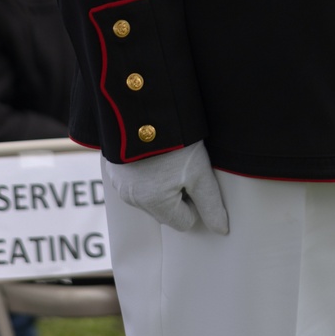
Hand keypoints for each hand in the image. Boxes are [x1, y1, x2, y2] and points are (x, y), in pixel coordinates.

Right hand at [104, 140, 228, 233]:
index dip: (195, 202)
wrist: (144, 105)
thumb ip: (210, 203)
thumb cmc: (175, 139)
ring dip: (160, 186)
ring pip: (149, 198)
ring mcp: (120, 184)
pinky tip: (154, 154)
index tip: (195, 178)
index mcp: (154, 203)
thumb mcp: (199, 170)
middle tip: (184, 166)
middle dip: (177, 195)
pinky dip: (145, 175)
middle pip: (165, 212)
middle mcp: (133, 199)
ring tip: (169, 157)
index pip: (183, 222)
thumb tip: (221, 230)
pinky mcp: (113, 169)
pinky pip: (134, 183)